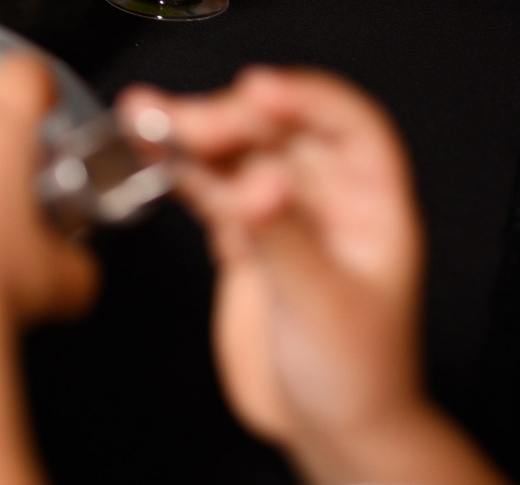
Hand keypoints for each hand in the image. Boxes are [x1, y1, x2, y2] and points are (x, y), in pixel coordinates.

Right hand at [136, 70, 496, 484]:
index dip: (305, 98)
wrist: (331, 430)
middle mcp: (329, 200)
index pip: (349, 126)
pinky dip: (177, 169)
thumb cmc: (359, 376)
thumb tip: (257, 179)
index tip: (257, 90)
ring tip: (145, 118)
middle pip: (278, 132)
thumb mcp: (322, 304)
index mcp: (373, 204)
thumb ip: (284, 238)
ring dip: (191, 134)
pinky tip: (147, 153)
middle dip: (229, 118)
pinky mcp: (244, 238)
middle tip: (182, 124)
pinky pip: (210, 188)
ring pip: (237, 154)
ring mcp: (283, 216)